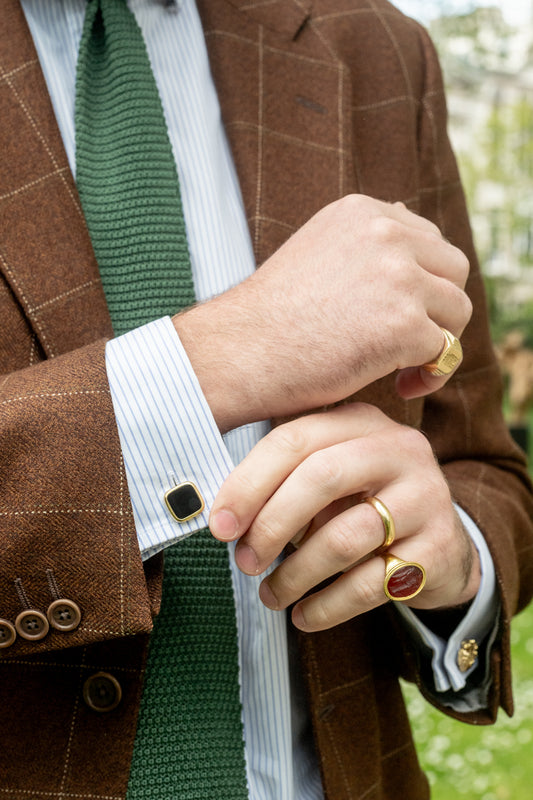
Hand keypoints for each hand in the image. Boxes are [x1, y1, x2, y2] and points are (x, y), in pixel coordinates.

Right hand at [174, 194, 470, 431]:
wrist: (238, 353)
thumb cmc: (270, 318)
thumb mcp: (315, 253)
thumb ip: (363, 243)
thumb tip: (407, 229)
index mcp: (362, 212)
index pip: (428, 240)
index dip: (424, 284)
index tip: (399, 317)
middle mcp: (385, 233)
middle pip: (453, 270)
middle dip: (439, 310)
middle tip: (410, 346)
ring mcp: (397, 276)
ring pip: (457, 311)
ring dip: (438, 343)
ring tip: (405, 371)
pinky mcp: (402, 324)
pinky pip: (446, 351)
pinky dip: (431, 374)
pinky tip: (400, 388)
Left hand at [209, 404, 479, 631]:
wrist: (442, 548)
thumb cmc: (364, 507)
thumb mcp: (331, 479)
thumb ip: (285, 481)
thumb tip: (225, 518)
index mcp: (361, 421)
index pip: (294, 439)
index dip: (249, 483)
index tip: (220, 526)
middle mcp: (399, 449)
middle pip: (322, 477)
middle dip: (272, 524)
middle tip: (245, 562)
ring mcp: (426, 497)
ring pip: (344, 537)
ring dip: (295, 574)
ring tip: (271, 595)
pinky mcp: (438, 549)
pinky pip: (369, 584)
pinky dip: (327, 606)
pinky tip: (304, 616)